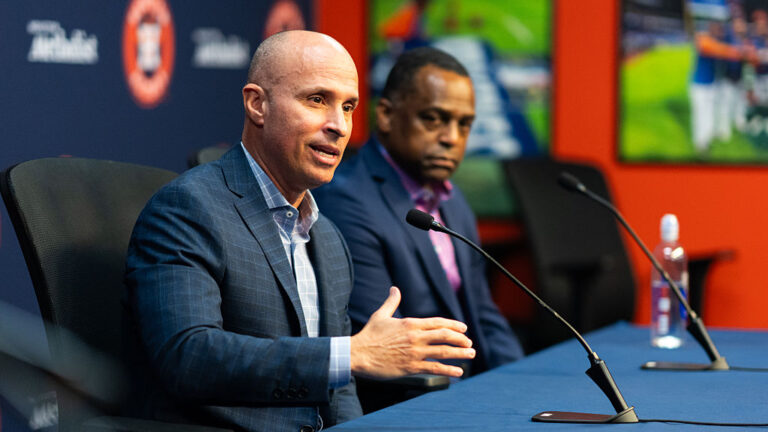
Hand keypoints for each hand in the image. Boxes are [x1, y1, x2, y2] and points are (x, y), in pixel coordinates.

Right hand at [350, 286, 474, 378]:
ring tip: (471, 354)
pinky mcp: (410, 367)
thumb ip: (391, 302)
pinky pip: (434, 368)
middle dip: (460, 339)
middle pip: (445, 336)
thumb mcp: (380, 315)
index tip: (464, 329)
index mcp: (410, 323)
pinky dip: (449, 370)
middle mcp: (415, 337)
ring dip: (460, 353)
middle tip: (469, 343)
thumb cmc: (368, 335)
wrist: (358, 354)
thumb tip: (394, 288)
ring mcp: (414, 352)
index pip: (438, 323)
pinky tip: (459, 372)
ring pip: (443, 352)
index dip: (454, 325)